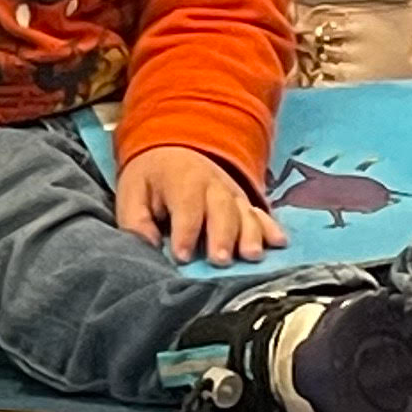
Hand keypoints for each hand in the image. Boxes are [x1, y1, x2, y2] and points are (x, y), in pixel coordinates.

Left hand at [117, 146, 287, 267]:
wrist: (173, 152)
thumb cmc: (151, 180)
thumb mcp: (132, 193)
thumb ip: (136, 222)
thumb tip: (148, 248)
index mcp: (181, 179)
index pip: (186, 206)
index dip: (185, 232)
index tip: (182, 256)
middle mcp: (212, 184)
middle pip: (221, 210)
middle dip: (222, 235)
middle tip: (220, 260)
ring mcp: (232, 193)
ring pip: (245, 213)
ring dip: (250, 234)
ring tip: (251, 256)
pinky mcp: (245, 202)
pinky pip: (261, 214)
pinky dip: (271, 228)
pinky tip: (279, 243)